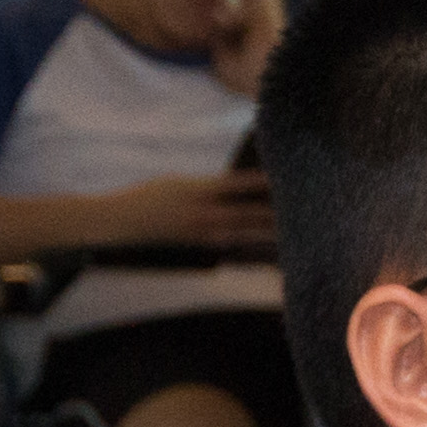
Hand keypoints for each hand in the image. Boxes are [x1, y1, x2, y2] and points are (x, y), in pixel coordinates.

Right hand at [125, 171, 279, 257]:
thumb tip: (238, 188)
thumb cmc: (151, 197)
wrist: (122, 223)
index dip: (265, 182)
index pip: (240, 185)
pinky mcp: (199, 247)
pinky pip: (232, 246)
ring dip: (268, 234)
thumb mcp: (181, 182)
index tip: (288, 179)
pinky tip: (267, 248)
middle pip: (248, 215)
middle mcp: (203, 215)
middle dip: (275, 214)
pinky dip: (251, 245)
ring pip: (244, 235)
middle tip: (304, 211)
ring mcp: (202, 234)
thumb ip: (210, 186)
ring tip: (294, 232)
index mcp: (199, 191)